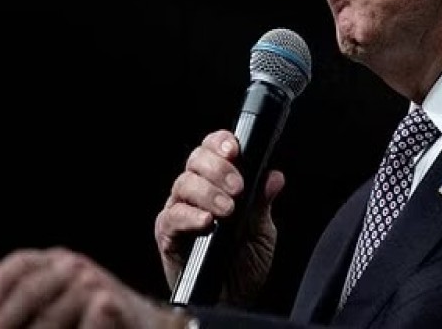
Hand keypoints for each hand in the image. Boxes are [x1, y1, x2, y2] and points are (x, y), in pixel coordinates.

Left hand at [0, 247, 187, 327]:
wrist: (141, 323)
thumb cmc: (90, 315)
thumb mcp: (59, 298)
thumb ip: (34, 301)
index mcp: (57, 262)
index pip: (24, 263)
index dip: (1, 278)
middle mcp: (75, 267)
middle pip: (32, 290)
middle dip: (7, 318)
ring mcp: (94, 284)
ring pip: (50, 316)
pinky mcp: (110, 304)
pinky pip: (86, 319)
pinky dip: (79, 328)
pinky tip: (77, 328)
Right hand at [154, 129, 285, 305]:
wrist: (232, 299)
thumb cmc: (244, 265)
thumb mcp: (261, 231)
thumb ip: (262, 203)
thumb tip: (274, 177)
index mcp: (218, 183)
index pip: (213, 149)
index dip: (221, 142)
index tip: (235, 149)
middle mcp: (195, 192)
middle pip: (196, 160)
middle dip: (218, 168)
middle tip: (238, 188)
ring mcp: (179, 211)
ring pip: (184, 184)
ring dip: (208, 192)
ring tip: (228, 210)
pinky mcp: (167, 235)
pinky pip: (171, 217)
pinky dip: (189, 216)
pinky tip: (206, 222)